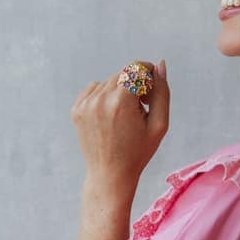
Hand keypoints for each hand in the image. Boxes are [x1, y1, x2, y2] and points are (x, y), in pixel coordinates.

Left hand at [71, 60, 169, 193]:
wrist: (110, 174)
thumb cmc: (138, 152)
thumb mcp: (159, 125)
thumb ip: (162, 93)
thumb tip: (160, 65)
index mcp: (121, 102)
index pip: (136, 68)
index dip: (148, 73)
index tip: (152, 89)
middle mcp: (101, 99)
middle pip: (123, 73)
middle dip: (136, 84)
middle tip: (142, 106)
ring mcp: (86, 104)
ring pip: (109, 81)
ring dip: (120, 90)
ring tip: (126, 114)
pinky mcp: (77, 109)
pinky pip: (94, 89)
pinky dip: (105, 96)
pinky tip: (112, 115)